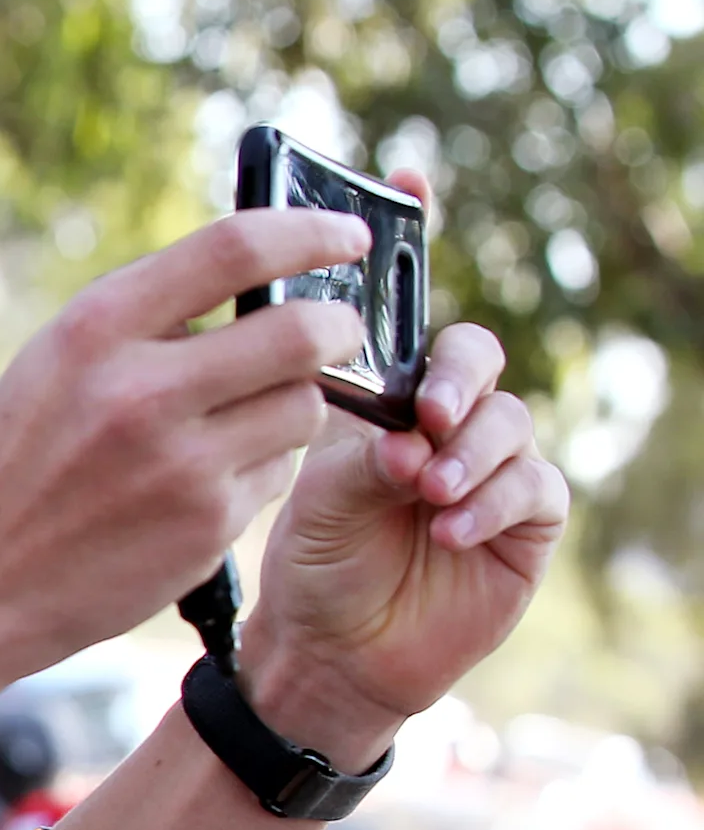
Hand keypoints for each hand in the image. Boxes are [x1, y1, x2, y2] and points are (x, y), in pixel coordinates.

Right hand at [0, 208, 374, 683]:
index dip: (310, 231)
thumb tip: (254, 285)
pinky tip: (201, 484)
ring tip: (238, 421)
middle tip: (338, 330)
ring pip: (305, 408)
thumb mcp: (50, 367)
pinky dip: (259, 470)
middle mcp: (141, 392)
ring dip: (293, 405)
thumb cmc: (6, 468)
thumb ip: (143, 323)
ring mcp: (181, 465)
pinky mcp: (206, 528)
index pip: (235, 249)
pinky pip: (278, 477)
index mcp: (94, 331)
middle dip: (338, 327)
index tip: (346, 235)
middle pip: (303, 331)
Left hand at [241, 175, 566, 767]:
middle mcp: (439, 417)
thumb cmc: (305, 556)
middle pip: (473, 353)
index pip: (405, 305)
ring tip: (423, 487)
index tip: (409, 177)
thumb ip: (327, 420)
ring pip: (510, 420)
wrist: (318, 651)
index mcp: (380, 391)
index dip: (411, 235)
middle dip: (457, 372)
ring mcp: (486, 465)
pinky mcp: (523, 523)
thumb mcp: (294, 475)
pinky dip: (492, 500)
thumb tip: (374, 393)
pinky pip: (535, 488)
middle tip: (428, 409)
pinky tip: (446, 522)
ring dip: (469, 449)